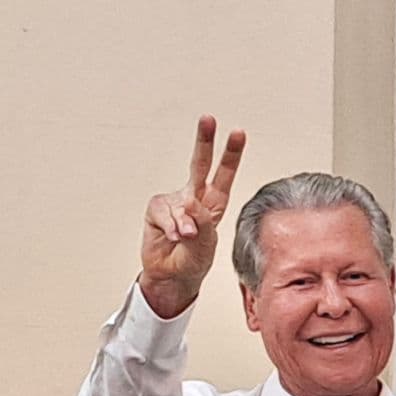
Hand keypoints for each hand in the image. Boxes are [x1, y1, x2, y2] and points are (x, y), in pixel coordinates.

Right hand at [139, 115, 245, 316]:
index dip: (231, 154)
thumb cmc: (194, 259)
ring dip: (185, 225)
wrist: (173, 276)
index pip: (224, 175)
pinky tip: (173, 238)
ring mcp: (175, 202)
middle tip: (208, 119)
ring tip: (187, 239)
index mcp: (214, 203)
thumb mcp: (206, 244)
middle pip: (200, 164)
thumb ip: (202, 223)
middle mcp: (194, 197)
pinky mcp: (157, 210)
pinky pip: (164, 214)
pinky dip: (170, 227)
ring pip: (182, 203)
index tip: (238, 133)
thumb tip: (189, 202)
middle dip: (204, 141)